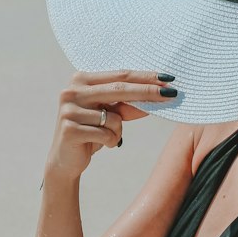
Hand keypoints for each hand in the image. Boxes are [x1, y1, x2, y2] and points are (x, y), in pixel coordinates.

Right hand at [45, 69, 178, 182]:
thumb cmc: (91, 133)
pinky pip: (106, 134)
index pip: (120, 76)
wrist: (65, 160)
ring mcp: (69, 110)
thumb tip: (158, 95)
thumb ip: (129, 104)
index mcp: (81, 80)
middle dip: (148, 92)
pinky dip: (110, 142)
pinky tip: (96, 145)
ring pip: (115, 118)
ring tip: (104, 137)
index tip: (168, 79)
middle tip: (172, 94)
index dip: (145, 78)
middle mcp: (72, 91)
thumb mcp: (110, 115)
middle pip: (119, 89)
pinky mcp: (69, 129)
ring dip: (118, 131)